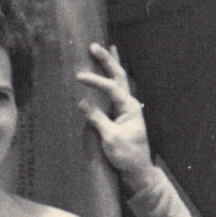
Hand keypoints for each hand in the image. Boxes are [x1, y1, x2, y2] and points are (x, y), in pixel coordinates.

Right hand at [76, 41, 154, 177]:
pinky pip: (116, 90)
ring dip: (112, 64)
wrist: (137, 170)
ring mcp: (127, 107)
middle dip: (107, 60)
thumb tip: (81, 102)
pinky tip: (111, 71)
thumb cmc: (126, 155)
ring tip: (108, 47)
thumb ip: (97, 119)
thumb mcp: (110, 139)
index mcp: (130, 107)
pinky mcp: (122, 114)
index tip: (78, 77)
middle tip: (93, 46)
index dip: (95, 80)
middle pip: (119, 76)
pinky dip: (112, 77)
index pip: (111, 88)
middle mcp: (130, 103)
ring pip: (120, 80)